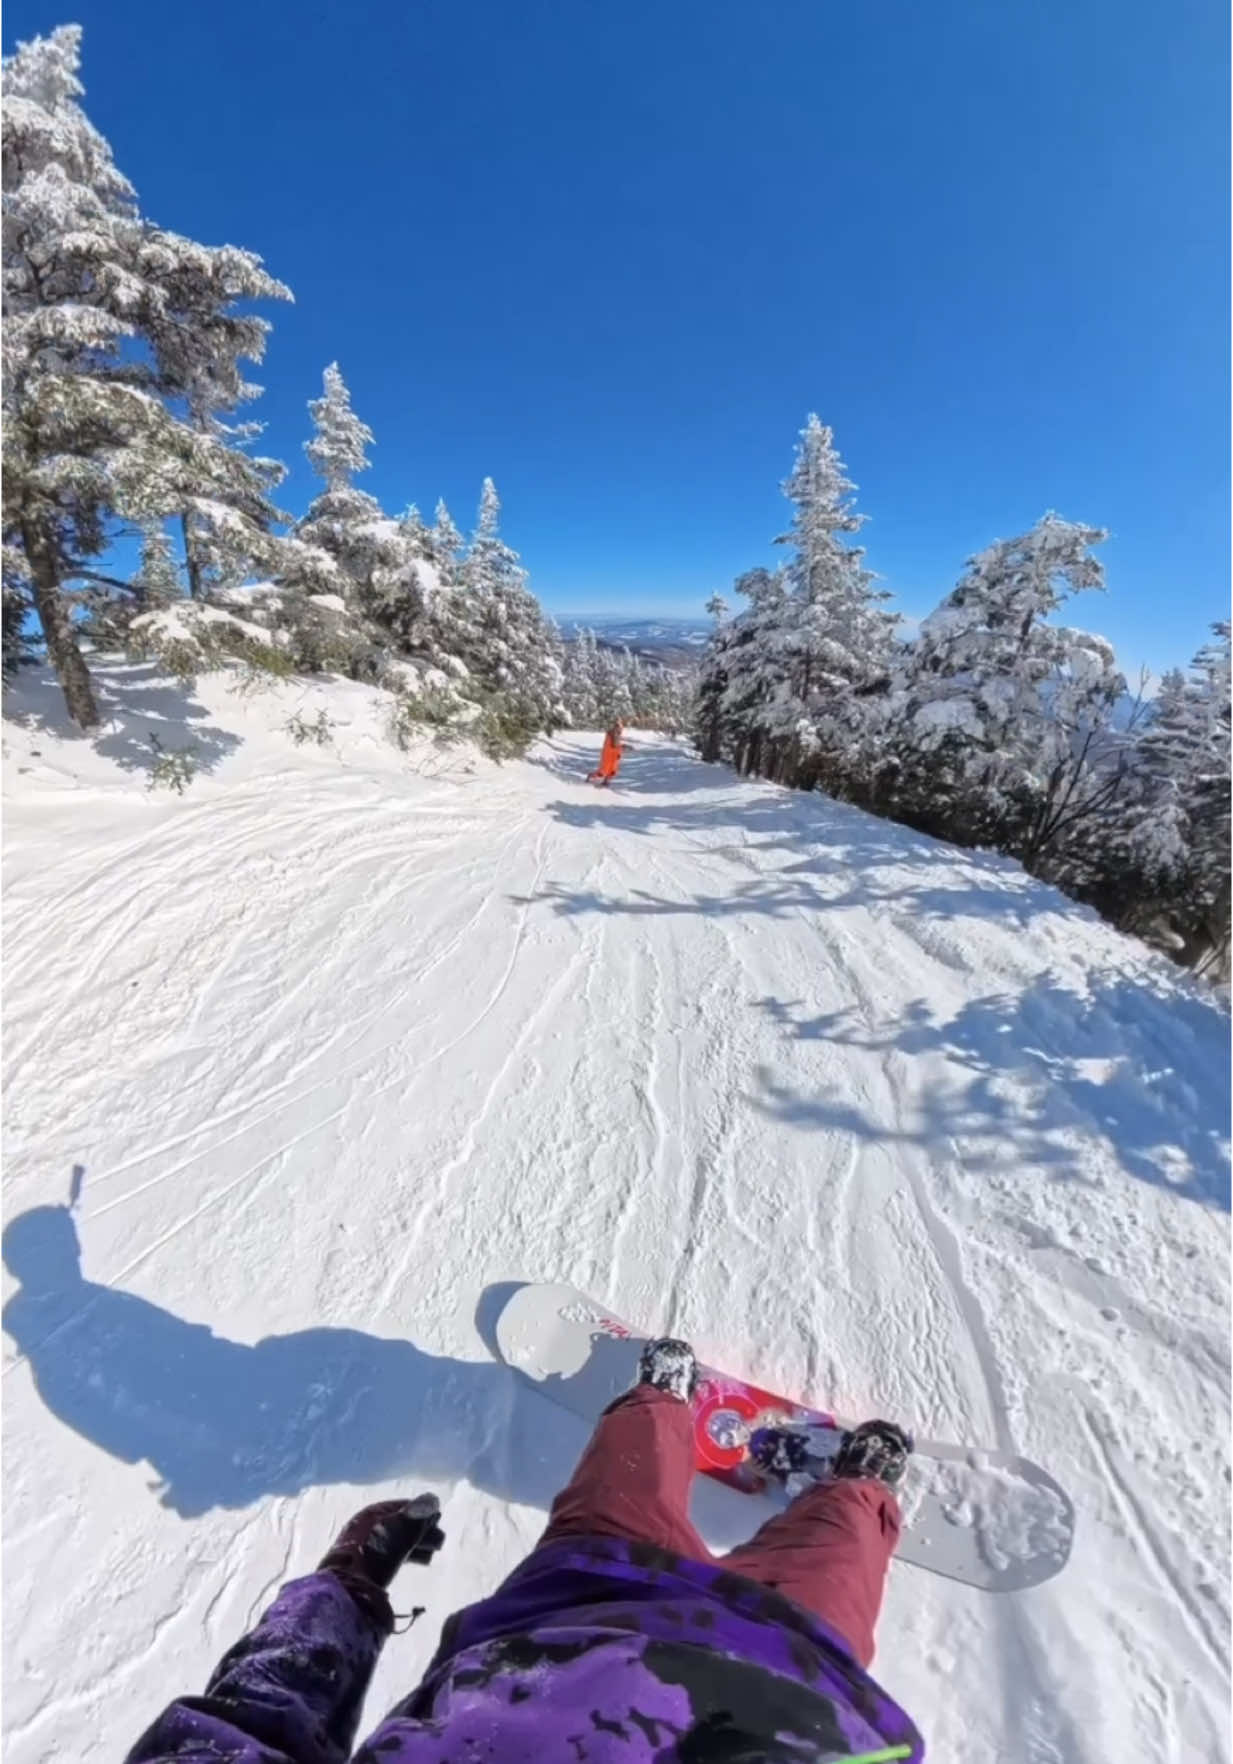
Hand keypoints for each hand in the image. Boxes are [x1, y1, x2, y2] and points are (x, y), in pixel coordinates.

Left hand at [319, 1494, 444, 1590]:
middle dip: (421, 1532)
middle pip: (400, 1525)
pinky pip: (390, 1556)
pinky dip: (405, 1556)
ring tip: (431, 1557)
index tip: (438, 1519)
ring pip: (396, 1542)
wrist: (347, 1588)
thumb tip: (432, 1500)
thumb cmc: (375, 1554)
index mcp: (373, 1514)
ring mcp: (364, 1547)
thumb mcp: (399, 1533)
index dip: (422, 1512)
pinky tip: (414, 1564)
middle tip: (441, 1542)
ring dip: (416, 1545)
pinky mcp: (364, 1567)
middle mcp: (367, 1526)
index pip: (402, 1507)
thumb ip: (417, 1517)